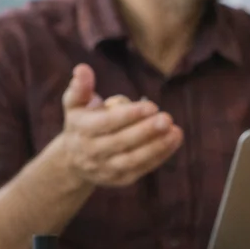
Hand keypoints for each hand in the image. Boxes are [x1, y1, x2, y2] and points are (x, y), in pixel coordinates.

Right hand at [56, 64, 182, 187]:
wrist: (74, 162)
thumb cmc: (80, 123)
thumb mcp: (74, 104)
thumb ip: (80, 87)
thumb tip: (82, 69)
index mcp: (81, 130)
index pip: (107, 123)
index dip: (129, 115)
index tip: (151, 106)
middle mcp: (92, 152)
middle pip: (121, 142)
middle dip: (146, 131)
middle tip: (167, 118)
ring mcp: (105, 169)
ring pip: (133, 159)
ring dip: (157, 146)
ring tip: (176, 131)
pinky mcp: (119, 180)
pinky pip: (141, 169)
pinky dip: (159, 156)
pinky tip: (174, 141)